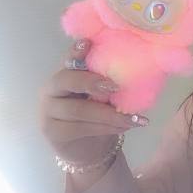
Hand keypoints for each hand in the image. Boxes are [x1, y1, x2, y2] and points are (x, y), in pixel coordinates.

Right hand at [38, 39, 149, 163]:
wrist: (91, 149)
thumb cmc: (100, 115)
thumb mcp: (106, 96)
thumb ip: (111, 82)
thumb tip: (143, 69)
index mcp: (67, 74)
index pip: (70, 59)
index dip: (77, 51)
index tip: (88, 43)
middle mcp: (52, 89)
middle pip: (66, 80)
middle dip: (91, 81)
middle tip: (115, 86)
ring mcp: (49, 111)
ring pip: (79, 110)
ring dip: (110, 114)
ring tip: (134, 118)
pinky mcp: (54, 132)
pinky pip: (81, 128)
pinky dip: (107, 128)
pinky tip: (125, 127)